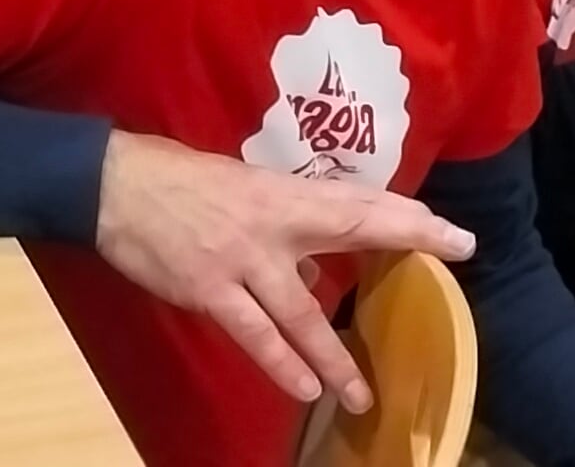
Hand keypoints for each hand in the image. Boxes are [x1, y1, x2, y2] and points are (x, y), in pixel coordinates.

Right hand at [91, 131, 475, 412]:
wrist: (116, 184)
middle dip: (408, 237)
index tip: (454, 230)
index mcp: (283, 193)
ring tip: (361, 394)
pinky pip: (254, 333)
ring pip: (302, 312)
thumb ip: (284, 223)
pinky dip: (281, 362)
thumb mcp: (243, 188)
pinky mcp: (211, 289)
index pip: (359, 200)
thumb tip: (317, 265)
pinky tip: (306, 387)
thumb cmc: (180, 181)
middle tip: (459, 250)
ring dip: (334, 356)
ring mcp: (244, 259)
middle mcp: (274, 222)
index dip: (408, 214)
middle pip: (352, 226)